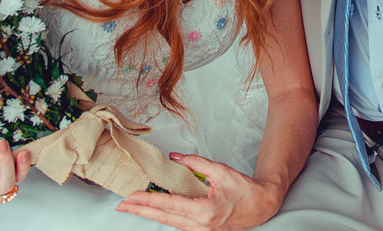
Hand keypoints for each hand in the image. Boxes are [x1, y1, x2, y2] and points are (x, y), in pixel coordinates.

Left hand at [115, 153, 283, 230]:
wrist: (261, 206)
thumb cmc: (244, 190)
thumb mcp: (220, 171)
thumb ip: (195, 163)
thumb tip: (174, 159)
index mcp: (204, 211)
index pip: (169, 205)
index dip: (148, 201)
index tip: (131, 197)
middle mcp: (200, 225)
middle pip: (163, 218)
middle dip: (140, 211)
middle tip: (121, 206)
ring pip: (168, 223)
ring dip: (150, 214)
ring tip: (133, 207)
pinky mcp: (202, 230)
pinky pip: (178, 224)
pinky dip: (164, 216)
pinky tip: (154, 211)